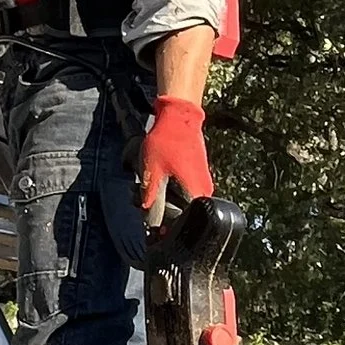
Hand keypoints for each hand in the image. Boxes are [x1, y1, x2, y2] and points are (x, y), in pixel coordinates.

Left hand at [139, 92, 212, 221]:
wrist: (179, 117)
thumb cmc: (167, 142)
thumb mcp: (152, 172)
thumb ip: (151, 199)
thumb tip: (149, 220)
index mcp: (194, 195)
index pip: (180, 224)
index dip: (162, 227)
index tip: (149, 224)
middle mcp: (203, 192)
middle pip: (179, 213)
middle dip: (158, 209)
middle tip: (141, 197)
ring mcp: (202, 182)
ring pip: (180, 201)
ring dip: (161, 197)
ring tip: (145, 184)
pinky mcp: (198, 174)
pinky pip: (182, 189)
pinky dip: (168, 187)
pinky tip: (155, 175)